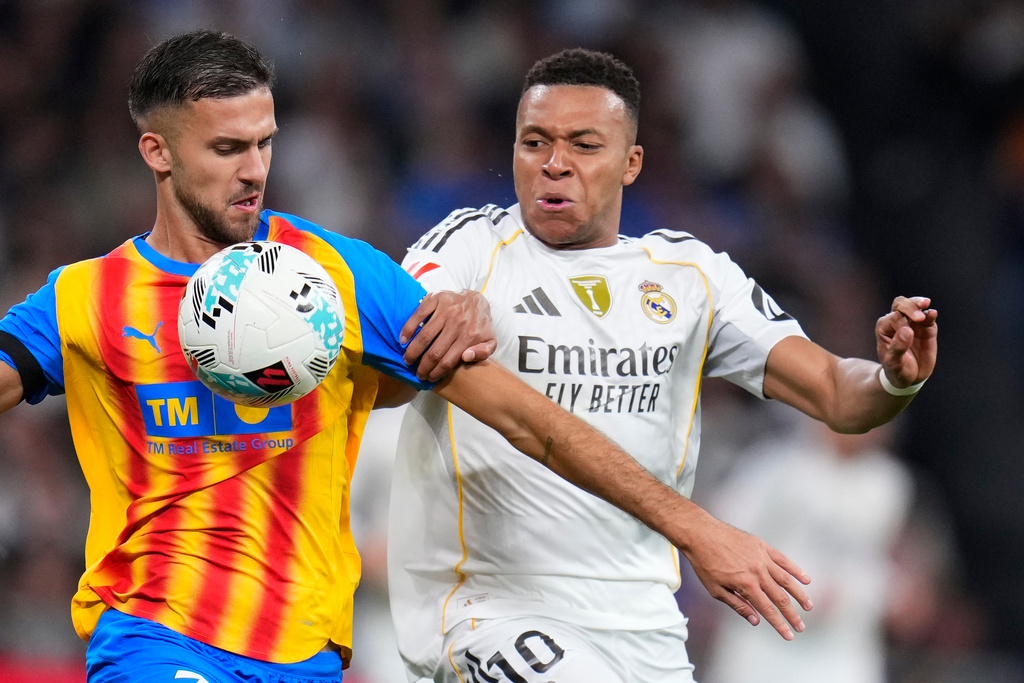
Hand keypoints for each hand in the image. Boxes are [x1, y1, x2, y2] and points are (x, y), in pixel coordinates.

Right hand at [400, 290, 496, 381]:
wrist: (476, 298)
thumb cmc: (480, 324)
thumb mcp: (490, 341)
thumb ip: (483, 353)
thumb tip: (466, 357)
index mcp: (470, 336)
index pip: (448, 361)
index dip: (436, 373)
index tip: (428, 378)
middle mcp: (457, 323)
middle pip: (434, 351)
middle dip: (423, 366)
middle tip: (417, 373)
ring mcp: (446, 310)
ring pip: (425, 336)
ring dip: (413, 351)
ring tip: (407, 360)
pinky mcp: (436, 298)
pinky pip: (419, 315)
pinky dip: (408, 328)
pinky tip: (403, 339)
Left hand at [680, 514, 811, 639]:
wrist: (700, 534)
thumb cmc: (704, 563)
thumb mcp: (716, 590)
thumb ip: (738, 605)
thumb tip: (756, 621)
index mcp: (745, 585)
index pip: (768, 610)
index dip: (780, 625)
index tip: (790, 635)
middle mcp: (757, 572)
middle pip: (780, 598)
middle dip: (792, 615)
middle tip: (801, 627)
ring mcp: (761, 557)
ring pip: (786, 579)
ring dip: (799, 595)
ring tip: (808, 606)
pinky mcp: (762, 546)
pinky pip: (783, 560)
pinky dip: (796, 570)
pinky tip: (805, 579)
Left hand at [875, 296, 937, 386]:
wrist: (908, 379)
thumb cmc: (896, 370)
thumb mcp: (894, 364)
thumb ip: (898, 348)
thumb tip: (907, 330)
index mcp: (884, 329)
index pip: (892, 317)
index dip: (900, 321)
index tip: (909, 332)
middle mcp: (897, 322)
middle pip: (900, 304)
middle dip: (909, 306)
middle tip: (918, 317)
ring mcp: (912, 324)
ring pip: (913, 305)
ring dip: (919, 303)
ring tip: (926, 304)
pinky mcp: (926, 328)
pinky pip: (928, 317)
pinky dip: (930, 314)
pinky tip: (932, 313)